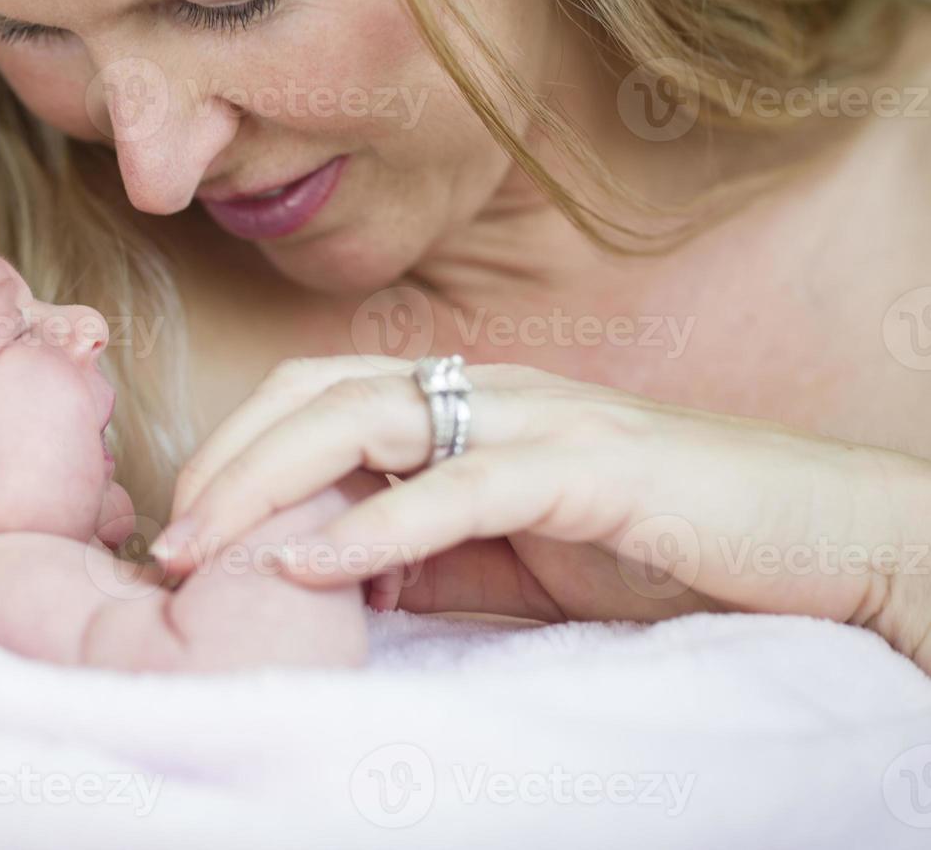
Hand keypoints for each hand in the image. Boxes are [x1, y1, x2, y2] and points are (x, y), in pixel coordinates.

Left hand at [152, 357, 930, 669]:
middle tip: (163, 540)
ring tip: (203, 550)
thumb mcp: (506, 555)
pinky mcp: (586, 469)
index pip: (314, 398)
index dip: (234, 450)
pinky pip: (460, 488)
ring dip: (268, 489)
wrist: (800, 535)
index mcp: (459, 401)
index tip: (180, 525)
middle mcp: (484, 389)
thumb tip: (323, 574)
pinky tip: (311, 568)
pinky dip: (376, 529)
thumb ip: (420, 555)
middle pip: (317, 396)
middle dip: (225, 464)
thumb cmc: (651, 538)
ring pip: (367, 424)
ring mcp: (534, 418)